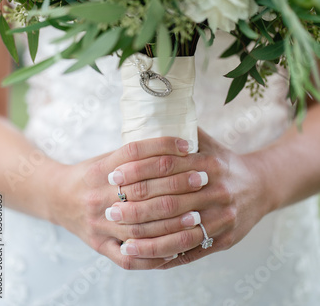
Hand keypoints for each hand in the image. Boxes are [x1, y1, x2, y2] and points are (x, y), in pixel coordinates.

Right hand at [47, 136, 191, 269]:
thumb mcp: (107, 157)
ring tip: (197, 214)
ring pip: (140, 227)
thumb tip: (174, 141)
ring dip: (172, 222)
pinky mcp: (99, 246)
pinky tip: (176, 249)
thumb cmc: (91, 174)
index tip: (188, 146)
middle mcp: (97, 196)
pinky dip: (154, 254)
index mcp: (100, 169)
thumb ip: (135, 154)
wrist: (57, 197)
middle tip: (202, 178)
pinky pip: (129, 256)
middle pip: (142, 190)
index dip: (163, 148)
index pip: (134, 153)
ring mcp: (98, 224)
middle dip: (177, 185)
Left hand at [106, 129, 269, 266]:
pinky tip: (144, 255)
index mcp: (210, 163)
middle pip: (169, 200)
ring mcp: (222, 217)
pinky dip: (165, 254)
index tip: (114, 175)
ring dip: (146, 236)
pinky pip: (190, 250)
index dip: (138, 170)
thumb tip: (150, 116)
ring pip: (178, 230)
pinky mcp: (224, 239)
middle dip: (136, 206)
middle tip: (110, 210)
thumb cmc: (224, 163)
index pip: (167, 166)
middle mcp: (217, 190)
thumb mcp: (208, 143)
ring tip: (120, 239)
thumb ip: (183, 132)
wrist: (261, 187)